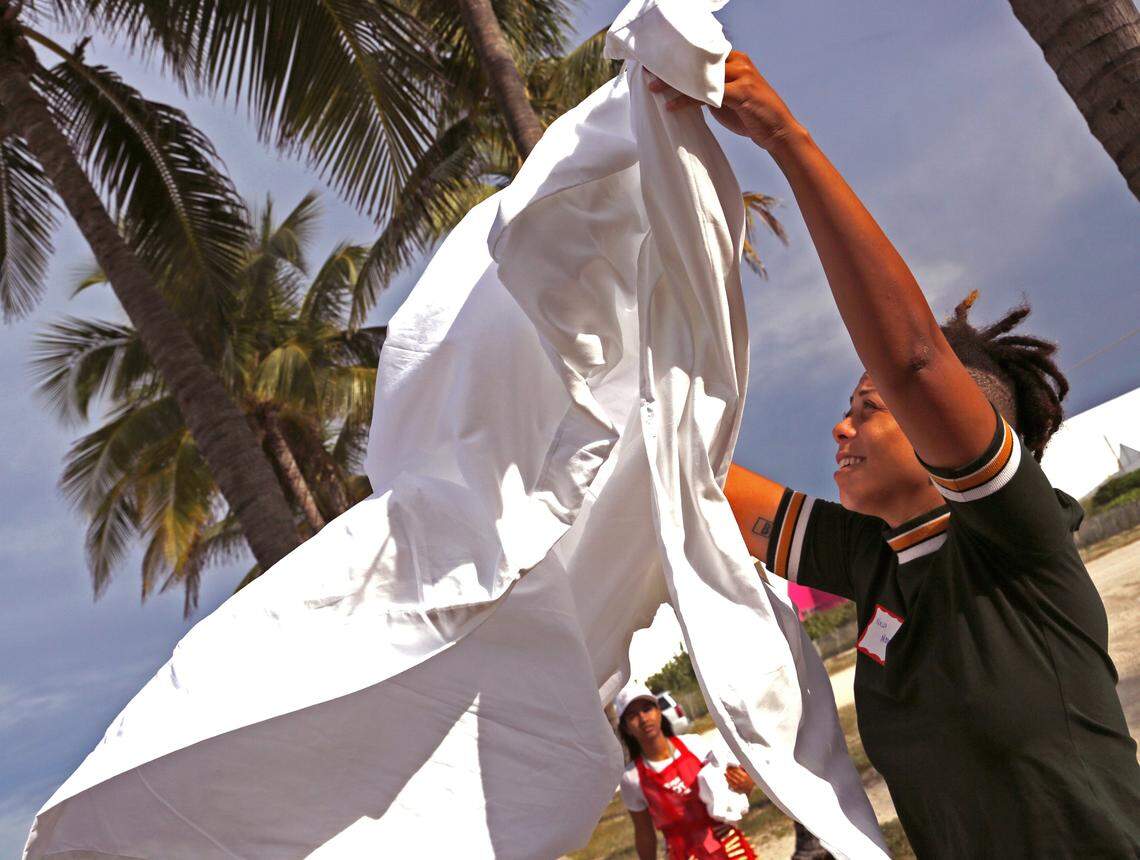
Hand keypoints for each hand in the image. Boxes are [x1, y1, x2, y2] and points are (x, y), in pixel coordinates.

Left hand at [645, 51, 801, 151]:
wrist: (777, 131)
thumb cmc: (751, 115)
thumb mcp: (728, 96)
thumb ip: (711, 88)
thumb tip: (687, 87)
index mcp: (736, 59)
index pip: (703, 55)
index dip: (680, 59)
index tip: (658, 64)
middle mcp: (739, 62)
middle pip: (699, 62)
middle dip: (673, 68)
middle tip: (650, 72)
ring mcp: (742, 76)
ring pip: (701, 76)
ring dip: (675, 83)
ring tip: (654, 88)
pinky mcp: (741, 93)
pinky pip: (707, 94)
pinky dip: (686, 100)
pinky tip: (671, 106)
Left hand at [725, 764, 753, 794]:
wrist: (753, 790)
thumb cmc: (752, 781)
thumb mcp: (750, 774)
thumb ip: (745, 769)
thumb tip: (739, 765)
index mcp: (744, 776)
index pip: (736, 770)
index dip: (731, 768)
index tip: (729, 766)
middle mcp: (741, 780)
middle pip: (732, 774)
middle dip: (728, 771)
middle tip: (726, 769)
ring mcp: (739, 785)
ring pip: (731, 779)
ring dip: (727, 776)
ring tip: (725, 773)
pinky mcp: (737, 789)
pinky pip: (731, 784)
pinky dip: (728, 781)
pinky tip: (726, 779)